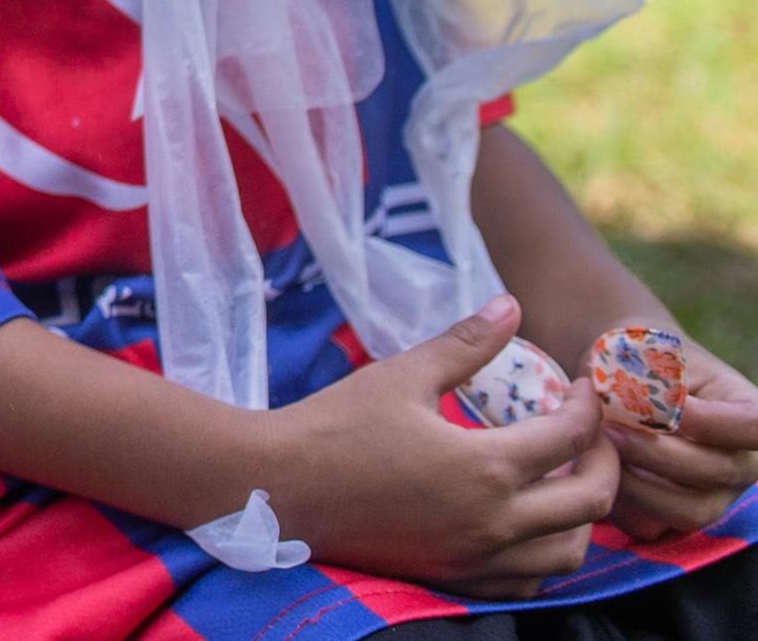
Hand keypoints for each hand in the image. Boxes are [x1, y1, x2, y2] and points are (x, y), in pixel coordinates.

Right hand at [265, 300, 618, 596]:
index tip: (579, 388)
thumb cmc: (334, 425)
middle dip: (607, 463)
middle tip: (592, 436)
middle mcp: (494, 521)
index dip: (587, 406)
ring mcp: (477, 558)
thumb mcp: (402, 374)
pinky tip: (528, 522)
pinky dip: (546, 552)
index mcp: (485, 466)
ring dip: (582, 515)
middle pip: (591, 501)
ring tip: (565, 479)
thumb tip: (510, 306)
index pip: (570, 436)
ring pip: (569, 551)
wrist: (278, 487)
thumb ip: (465, 344)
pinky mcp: (456, 579)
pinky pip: (530, 579)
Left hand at [600, 335, 757, 542]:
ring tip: (600, 450)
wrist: (622, 379)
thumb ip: (647, 379)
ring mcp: (715, 494)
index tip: (669, 406)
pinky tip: (599, 471)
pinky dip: (622, 504)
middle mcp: (741, 460)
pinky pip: (654, 526)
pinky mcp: (679, 514)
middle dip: (655, 452)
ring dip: (637, 483)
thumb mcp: (647, 354)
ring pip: (688, 509)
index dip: (711, 421)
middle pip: (715, 472)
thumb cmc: (638, 360)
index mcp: (746, 411)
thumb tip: (628, 411)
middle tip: (609, 430)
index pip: (754, 426)